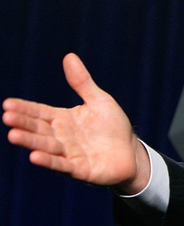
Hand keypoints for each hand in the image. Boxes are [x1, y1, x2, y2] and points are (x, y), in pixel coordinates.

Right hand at [3, 53, 150, 194]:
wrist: (130, 152)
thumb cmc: (112, 126)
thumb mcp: (98, 100)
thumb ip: (82, 82)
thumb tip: (69, 56)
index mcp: (63, 120)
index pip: (39, 112)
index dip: (24, 109)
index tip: (7, 104)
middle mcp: (61, 137)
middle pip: (38, 129)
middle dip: (22, 123)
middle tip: (7, 117)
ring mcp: (68, 154)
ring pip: (46, 147)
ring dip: (30, 142)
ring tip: (13, 135)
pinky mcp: (79, 169)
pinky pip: (62, 165)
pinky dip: (49, 161)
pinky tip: (34, 157)